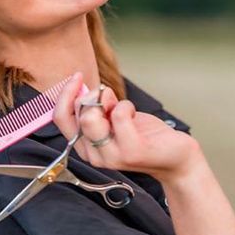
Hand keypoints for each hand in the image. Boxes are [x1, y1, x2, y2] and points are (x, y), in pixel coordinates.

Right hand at [52, 72, 203, 185]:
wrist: (175, 157)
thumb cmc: (144, 136)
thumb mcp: (112, 120)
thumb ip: (95, 109)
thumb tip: (82, 88)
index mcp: (84, 146)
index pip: (60, 119)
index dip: (65, 94)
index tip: (77, 77)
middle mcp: (93, 155)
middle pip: (77, 115)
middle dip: (92, 96)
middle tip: (110, 99)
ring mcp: (111, 156)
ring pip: (92, 116)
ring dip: (111, 102)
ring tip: (124, 109)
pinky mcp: (131, 151)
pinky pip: (119, 114)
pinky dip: (127, 106)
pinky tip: (135, 115)